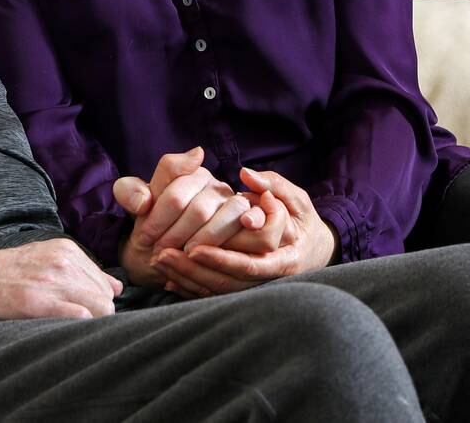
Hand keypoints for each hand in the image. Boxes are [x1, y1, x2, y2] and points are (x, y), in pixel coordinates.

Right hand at [0, 238, 122, 319]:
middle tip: (80, 321)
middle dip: (99, 313)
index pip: (106, 283)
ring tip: (71, 324)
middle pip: (106, 298)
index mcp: (69, 251)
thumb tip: (117, 288)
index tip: (86, 309)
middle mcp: (65, 263)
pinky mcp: (41, 303)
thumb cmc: (16, 271)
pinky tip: (66, 326)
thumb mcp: (52, 258)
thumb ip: (85, 270)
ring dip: (91, 321)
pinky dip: (80, 324)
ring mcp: (54, 282)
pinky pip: (80, 317)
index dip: (99, 301)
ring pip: (99, 308)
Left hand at [113, 147, 264, 285]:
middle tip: (160, 254)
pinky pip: (248, 237)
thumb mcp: (133, 205)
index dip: (157, 220)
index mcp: (191, 173)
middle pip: (199, 210)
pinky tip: (202, 260)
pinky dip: (222, 254)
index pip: (175, 194)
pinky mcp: (252, 229)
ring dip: (200, 244)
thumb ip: (131, 191)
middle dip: (176, 236)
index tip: (144, 239)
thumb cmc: (150, 226)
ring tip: (181, 257)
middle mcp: (218, 186)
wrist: (164, 252)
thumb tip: (147, 198)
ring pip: (227, 221)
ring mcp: (237, 206)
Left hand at [157, 168, 337, 296]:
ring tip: (158, 261)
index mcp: (285, 258)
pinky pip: (216, 295)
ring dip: (187, 278)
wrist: (311, 248)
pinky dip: (191, 288)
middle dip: (193, 270)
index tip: (192, 247)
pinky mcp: (243, 290)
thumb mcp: (295, 198)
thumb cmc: (302, 218)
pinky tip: (168, 278)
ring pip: (218, 290)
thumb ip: (273, 184)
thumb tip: (247, 174)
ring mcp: (255, 288)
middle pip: (227, 281)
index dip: (221, 257)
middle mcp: (268, 279)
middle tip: (161, 254)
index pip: (249, 263)